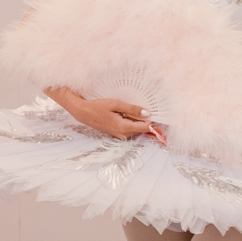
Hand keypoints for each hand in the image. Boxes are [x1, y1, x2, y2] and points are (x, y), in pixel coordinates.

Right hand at [48, 87, 162, 141]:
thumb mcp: (116, 104)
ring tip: (139, 111)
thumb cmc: (98, 107)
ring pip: (134, 130)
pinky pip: (128, 129)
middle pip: (141, 130)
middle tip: (149, 109)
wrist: (83, 113)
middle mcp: (122, 134)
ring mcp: (118, 135)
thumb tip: (147, 113)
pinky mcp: (115, 133)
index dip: (152, 121)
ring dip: (138, 122)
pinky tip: (129, 114)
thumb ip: (132, 109)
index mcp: (123, 127)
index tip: (158, 113)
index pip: (144, 127)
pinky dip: (131, 123)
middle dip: (146, 121)